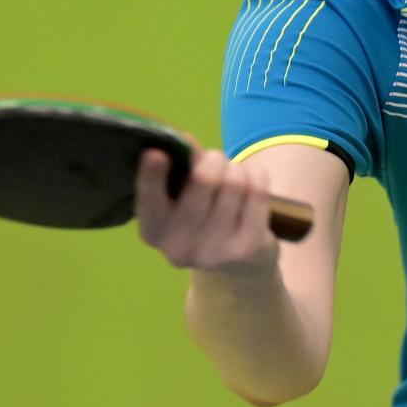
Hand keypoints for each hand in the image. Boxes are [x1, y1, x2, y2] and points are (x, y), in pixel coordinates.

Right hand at [135, 146, 279, 279]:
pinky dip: (256, 175)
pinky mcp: (245, 249)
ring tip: (233, 176)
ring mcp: (213, 253)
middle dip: (214, 158)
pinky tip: (252, 181)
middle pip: (204, 179)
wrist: (240, 264)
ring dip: (236, 169)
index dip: (152, 176)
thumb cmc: (203, 214)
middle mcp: (177, 248)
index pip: (149, 200)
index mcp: (153, 231)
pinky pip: (257, 191)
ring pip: (234, 181)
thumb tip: (184, 142)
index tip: (155, 153)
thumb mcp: (183, 198)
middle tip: (215, 159)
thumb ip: (181, 169)